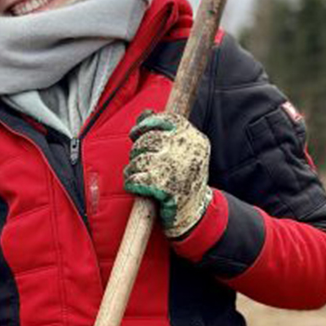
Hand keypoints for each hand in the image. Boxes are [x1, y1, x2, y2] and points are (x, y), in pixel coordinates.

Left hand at [124, 110, 212, 238]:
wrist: (194, 212)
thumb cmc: (182, 177)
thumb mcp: (180, 151)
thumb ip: (163, 130)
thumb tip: (145, 112)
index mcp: (194, 139)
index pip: (167, 119)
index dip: (147, 124)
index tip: (135, 133)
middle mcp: (188, 150)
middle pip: (149, 140)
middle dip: (137, 150)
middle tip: (137, 161)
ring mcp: (176, 168)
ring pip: (139, 159)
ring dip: (132, 168)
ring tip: (137, 175)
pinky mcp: (165, 187)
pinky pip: (135, 178)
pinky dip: (131, 183)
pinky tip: (134, 186)